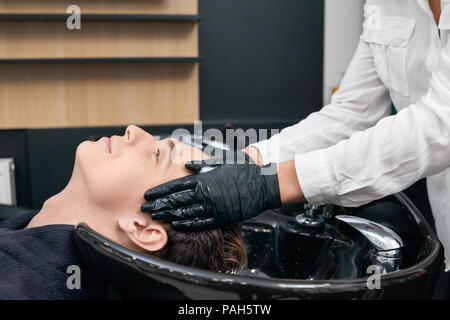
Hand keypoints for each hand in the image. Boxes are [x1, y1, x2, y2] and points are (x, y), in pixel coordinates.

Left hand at [141, 161, 281, 231]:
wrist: (263, 184)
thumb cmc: (244, 169)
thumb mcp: (223, 161)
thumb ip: (203, 165)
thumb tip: (186, 165)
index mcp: (204, 178)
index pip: (175, 186)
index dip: (160, 192)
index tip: (148, 195)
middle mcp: (205, 193)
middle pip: (176, 201)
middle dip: (159, 204)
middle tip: (144, 209)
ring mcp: (213, 207)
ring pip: (185, 213)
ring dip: (168, 215)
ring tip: (156, 218)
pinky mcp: (221, 217)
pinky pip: (201, 223)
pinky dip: (187, 224)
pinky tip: (176, 224)